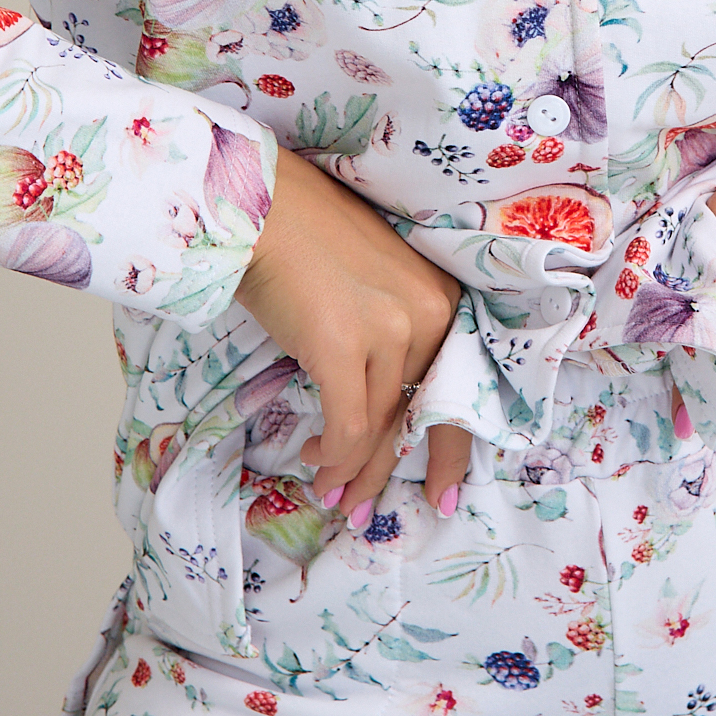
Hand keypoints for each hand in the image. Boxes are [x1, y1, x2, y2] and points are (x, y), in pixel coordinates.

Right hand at [236, 148, 474, 520]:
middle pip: (417, 416)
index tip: (442, 492)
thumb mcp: (371, 286)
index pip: (457, 389)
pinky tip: (313, 459)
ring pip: (379, 428)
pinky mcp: (343, 345)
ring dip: (352, 471)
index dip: (450, 449)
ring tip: (333, 496)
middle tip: (366, 511)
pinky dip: (331, 455)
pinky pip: (346, 427)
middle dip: (390, 472)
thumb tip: (380, 406)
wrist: (259, 204)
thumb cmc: (305, 239)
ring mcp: (390, 330)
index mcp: (443, 299)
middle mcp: (430, 315)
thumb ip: (388, 336)